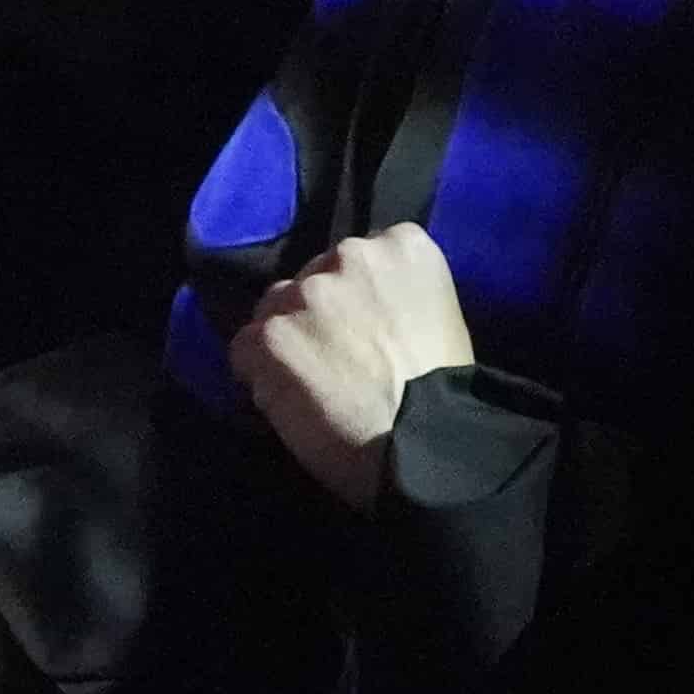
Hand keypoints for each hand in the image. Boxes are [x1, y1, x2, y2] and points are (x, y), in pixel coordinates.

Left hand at [228, 222, 473, 507]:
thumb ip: (396, 297)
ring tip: (310, 382)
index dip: (357, 294)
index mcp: (402, 248)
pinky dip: (258, 373)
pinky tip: (287, 401)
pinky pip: (245, 348)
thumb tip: (364, 311)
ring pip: (274, 308)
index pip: (362, 254)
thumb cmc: (447, 395)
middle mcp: (348, 255)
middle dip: (319, 312)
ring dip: (286, 338)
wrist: (425, 446)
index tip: (367, 327)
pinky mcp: (268, 334)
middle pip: (312, 277)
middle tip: (338, 357)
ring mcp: (303, 293)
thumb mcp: (441, 320)